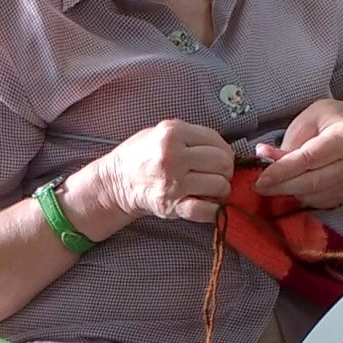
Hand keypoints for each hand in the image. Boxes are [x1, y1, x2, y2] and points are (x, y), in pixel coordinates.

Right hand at [66, 120, 234, 233]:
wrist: (117, 181)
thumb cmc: (141, 155)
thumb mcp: (162, 131)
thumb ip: (191, 135)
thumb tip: (225, 149)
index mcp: (173, 133)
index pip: (217, 141)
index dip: (225, 151)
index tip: (221, 159)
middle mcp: (173, 156)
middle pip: (222, 163)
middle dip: (225, 170)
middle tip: (217, 174)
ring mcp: (173, 182)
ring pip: (219, 185)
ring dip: (221, 190)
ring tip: (210, 189)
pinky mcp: (172, 205)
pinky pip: (207, 210)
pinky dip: (214, 210)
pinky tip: (209, 205)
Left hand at [252, 97, 342, 206]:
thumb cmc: (328, 122)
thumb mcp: (307, 119)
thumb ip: (288, 141)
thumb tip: (263, 156)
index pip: (309, 158)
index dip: (283, 170)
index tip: (261, 179)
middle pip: (312, 182)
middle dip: (282, 186)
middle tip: (259, 186)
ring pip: (314, 195)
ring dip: (290, 191)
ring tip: (276, 182)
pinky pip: (320, 202)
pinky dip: (302, 196)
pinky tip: (294, 185)